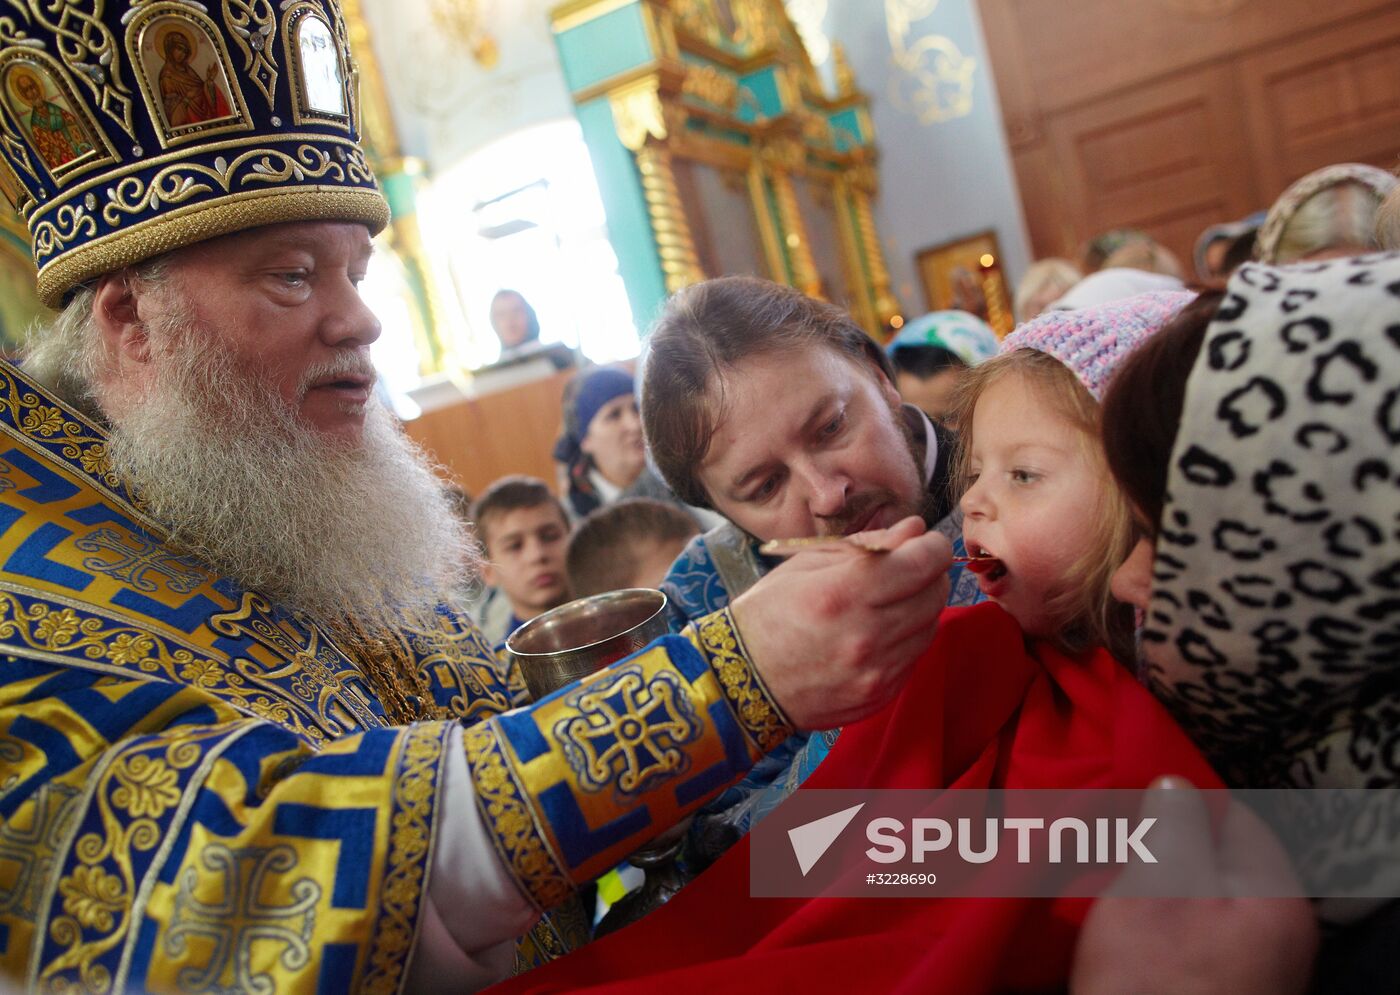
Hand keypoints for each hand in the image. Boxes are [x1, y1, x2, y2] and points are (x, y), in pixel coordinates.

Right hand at [731, 516, 951, 729]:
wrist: (743, 682)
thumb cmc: (769, 613)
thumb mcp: (806, 563)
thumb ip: (868, 544)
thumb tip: (915, 529)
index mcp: (842, 594)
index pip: (922, 562)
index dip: (932, 546)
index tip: (925, 542)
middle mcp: (865, 636)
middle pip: (935, 593)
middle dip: (930, 573)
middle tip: (910, 567)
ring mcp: (876, 672)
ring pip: (931, 626)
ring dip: (921, 606)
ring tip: (891, 600)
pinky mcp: (881, 695)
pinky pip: (915, 656)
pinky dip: (908, 637)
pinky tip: (880, 631)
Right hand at [1070, 776, 1317, 994]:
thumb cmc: (1154, 984)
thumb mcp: (1156, 888)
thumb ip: (1172, 829)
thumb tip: (1176, 784)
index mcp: (1275, 898)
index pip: (1235, 817)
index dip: (1178, 800)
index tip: (1127, 799)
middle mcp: (1278, 934)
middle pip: (1217, 862)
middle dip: (1160, 847)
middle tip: (1106, 843)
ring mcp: (1252, 972)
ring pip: (1198, 902)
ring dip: (1150, 887)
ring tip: (1099, 884)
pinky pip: (1188, 940)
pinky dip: (1152, 927)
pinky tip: (1115, 932)